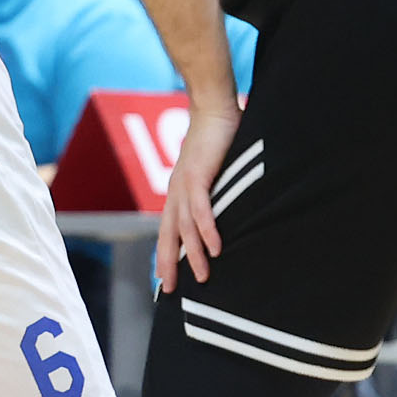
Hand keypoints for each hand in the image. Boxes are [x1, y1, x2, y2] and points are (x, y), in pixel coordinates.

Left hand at [158, 107, 240, 293]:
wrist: (214, 106)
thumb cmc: (219, 137)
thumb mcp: (216, 171)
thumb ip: (219, 190)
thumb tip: (232, 206)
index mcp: (180, 191)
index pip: (169, 229)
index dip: (165, 254)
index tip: (165, 279)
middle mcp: (178, 191)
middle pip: (169, 234)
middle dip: (169, 263)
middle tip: (170, 290)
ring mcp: (185, 184)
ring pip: (186, 227)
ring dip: (193, 254)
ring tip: (203, 278)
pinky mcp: (198, 175)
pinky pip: (201, 208)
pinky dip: (206, 229)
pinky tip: (214, 248)